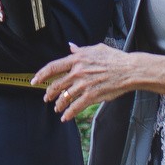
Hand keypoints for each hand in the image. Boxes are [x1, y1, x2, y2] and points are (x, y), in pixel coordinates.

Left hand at [33, 43, 164, 122]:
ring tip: (56, 108)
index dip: (41, 74)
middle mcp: (78, 72)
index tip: (35, 80)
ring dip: (58, 104)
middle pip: (56, 84)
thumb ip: (81, 49)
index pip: (53, 67)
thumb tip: (71, 46)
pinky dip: (68, 113)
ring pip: (64, 97)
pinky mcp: (92, 95)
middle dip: (49, 93)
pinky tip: (65, 117)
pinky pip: (76, 107)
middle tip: (46, 98)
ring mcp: (84, 84)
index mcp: (77, 59)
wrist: (129, 70)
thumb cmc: (115, 58)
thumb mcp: (96, 49)